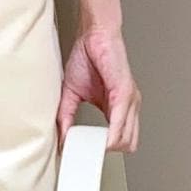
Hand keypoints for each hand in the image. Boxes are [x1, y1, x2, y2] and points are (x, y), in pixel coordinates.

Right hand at [57, 26, 140, 150]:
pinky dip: (111, 136)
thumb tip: (61, 139)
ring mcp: (130, 101)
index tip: (86, 155)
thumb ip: (66, 116)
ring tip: (89, 149)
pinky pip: (121, 122)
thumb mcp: (71, 93)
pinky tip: (101, 142)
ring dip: (107, 147)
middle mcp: (128, 106)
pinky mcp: (125, 93)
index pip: (119, 139)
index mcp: (117, 108)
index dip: (104, 149)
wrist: (93, 35)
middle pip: (127, 144)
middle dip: (106, 152)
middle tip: (86, 152)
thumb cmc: (87, 58)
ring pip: (127, 138)